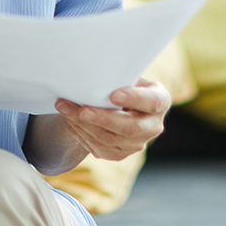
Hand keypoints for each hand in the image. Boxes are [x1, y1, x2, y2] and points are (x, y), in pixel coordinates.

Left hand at [54, 79, 171, 161]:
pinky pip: (99, 148)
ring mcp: (138, 143)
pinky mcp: (121, 153)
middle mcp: (153, 126)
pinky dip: (81, 133)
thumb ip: (116, 76)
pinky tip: (70, 120)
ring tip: (65, 108)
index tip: (113, 95)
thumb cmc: (119, 82)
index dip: (134, 99)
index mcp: (160, 100)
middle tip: (82, 110)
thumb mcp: (124, 75)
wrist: (114, 104)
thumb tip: (91, 71)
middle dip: (103, 119)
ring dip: (83, 124)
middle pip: (130, 128)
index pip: (152, 101)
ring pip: (110, 139)